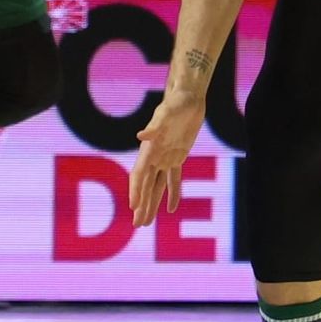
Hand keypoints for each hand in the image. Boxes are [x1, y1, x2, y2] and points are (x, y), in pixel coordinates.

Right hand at [129, 92, 205, 226]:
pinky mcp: (178, 156)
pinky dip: (173, 194)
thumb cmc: (176, 102)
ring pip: (157, 186)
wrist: (187, 97)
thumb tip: (141, 136)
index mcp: (149, 147)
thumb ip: (155, 125)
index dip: (136, 190)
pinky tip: (171, 209)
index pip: (140, 173)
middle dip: (142, 205)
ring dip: (152, 204)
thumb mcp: (167, 112)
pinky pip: (174, 179)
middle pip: (146, 185)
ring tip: (146, 223)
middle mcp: (155, 155)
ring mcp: (166, 157)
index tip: (133, 206)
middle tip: (137, 224)